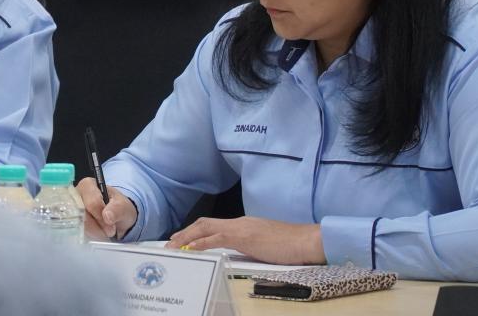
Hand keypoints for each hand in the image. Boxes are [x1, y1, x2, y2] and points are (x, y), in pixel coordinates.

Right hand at [77, 177, 136, 239]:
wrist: (116, 218)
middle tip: (111, 230)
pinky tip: (99, 233)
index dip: (101, 215)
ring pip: (81, 226)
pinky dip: (92, 236)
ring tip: (107, 230)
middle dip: (99, 226)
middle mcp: (75, 197)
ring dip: (96, 232)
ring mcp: (72, 211)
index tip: (110, 222)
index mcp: (88, 185)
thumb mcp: (123, 206)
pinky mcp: (72, 224)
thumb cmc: (118, 207)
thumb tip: (107, 216)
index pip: (91, 202)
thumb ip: (118, 209)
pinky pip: (80, 233)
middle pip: (84, 216)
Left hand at [166, 216, 325, 264]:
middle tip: (169, 243)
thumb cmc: (291, 245)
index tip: (181, 240)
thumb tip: (238, 253)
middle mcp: (239, 223)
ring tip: (173, 246)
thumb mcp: (265, 244)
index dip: (195, 232)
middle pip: (204, 223)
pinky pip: (218, 238)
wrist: (308, 241)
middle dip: (185, 233)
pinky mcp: (246, 237)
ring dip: (187, 237)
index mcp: (244, 225)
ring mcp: (242, 228)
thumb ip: (249, 245)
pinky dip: (202, 243)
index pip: (212, 225)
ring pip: (206, 228)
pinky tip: (191, 249)